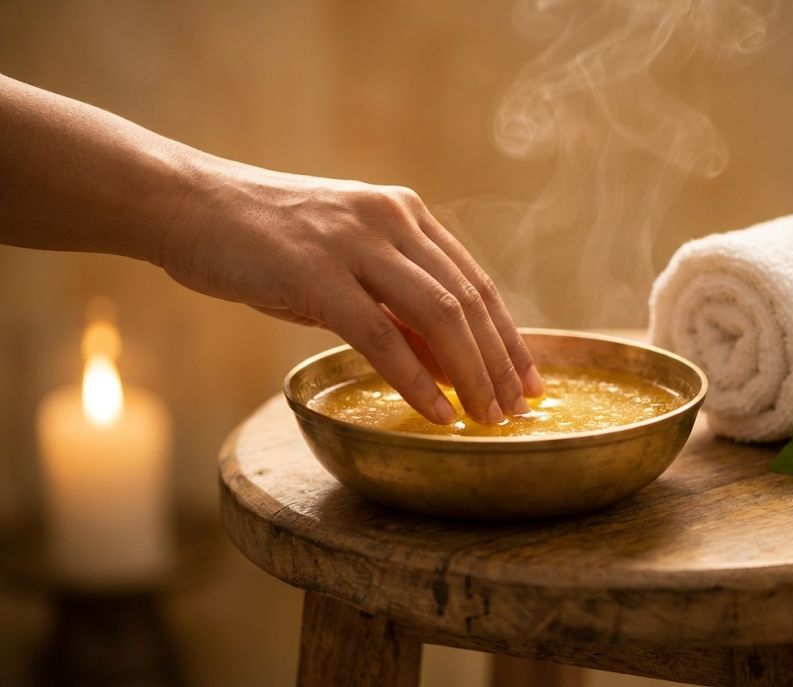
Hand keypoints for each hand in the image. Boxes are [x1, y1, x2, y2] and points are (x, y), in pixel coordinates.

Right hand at [161, 164, 542, 423]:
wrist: (189, 205)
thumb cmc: (268, 242)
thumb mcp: (345, 266)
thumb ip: (396, 306)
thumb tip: (448, 366)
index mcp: (405, 213)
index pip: (477, 281)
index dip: (509, 336)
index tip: (529, 380)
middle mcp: (391, 219)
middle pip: (469, 300)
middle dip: (499, 362)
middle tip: (516, 412)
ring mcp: (353, 242)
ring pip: (438, 315)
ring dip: (470, 374)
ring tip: (486, 419)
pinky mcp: (314, 272)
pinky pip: (381, 335)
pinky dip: (415, 380)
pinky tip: (436, 415)